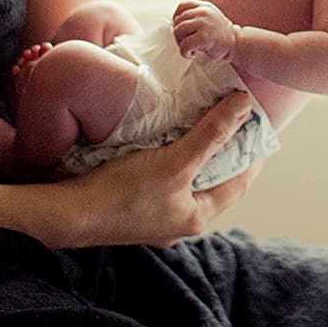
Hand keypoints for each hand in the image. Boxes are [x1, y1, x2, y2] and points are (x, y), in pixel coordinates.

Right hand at [45, 92, 260, 247]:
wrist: (68, 214)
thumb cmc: (123, 192)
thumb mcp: (175, 161)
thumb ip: (211, 133)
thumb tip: (245, 106)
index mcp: (196, 217)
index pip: (240, 182)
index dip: (253, 152)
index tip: (259, 125)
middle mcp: (179, 221)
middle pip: (214, 179)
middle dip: (224, 150)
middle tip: (232, 118)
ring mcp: (155, 215)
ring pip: (188, 178)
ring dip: (197, 152)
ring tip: (202, 121)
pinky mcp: (134, 205)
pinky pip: (165, 177)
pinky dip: (172, 156)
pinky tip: (165, 138)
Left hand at [172, 0, 240, 61]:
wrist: (236, 43)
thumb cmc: (220, 33)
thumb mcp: (210, 16)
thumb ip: (196, 14)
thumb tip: (174, 22)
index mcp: (204, 6)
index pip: (182, 5)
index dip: (177, 17)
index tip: (182, 29)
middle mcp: (203, 12)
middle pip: (178, 21)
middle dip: (179, 34)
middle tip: (187, 42)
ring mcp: (204, 24)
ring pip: (178, 31)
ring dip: (180, 43)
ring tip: (190, 48)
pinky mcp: (204, 37)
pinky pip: (184, 45)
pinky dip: (185, 52)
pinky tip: (193, 54)